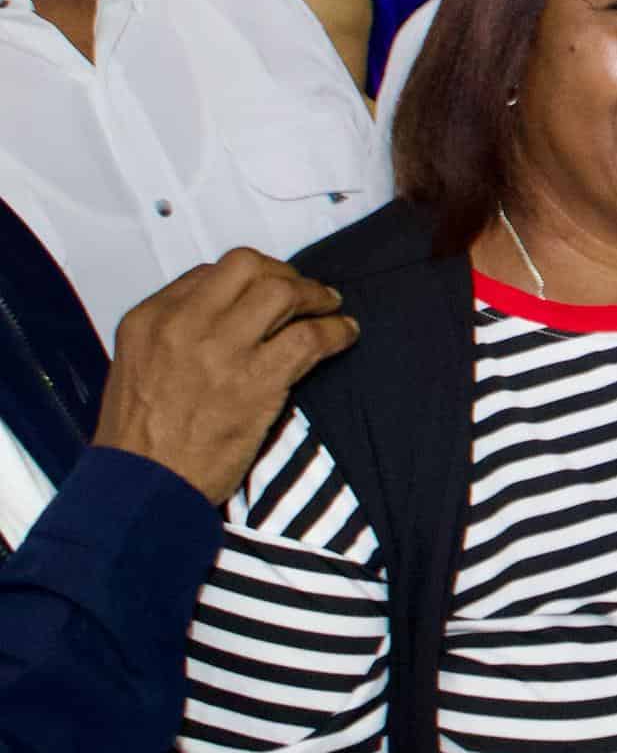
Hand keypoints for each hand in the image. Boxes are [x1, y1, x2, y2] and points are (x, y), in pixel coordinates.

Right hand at [94, 250, 356, 501]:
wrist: (142, 485)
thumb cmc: (139, 436)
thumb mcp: (135, 366)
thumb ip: (173, 333)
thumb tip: (225, 314)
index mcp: (149, 319)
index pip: (208, 272)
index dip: (247, 278)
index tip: (266, 291)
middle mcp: (183, 324)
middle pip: (249, 267)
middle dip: (284, 274)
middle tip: (304, 293)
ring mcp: (221, 350)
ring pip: (283, 292)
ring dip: (316, 296)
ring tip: (330, 308)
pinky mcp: (256, 380)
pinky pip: (310, 337)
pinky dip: (336, 331)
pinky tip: (345, 335)